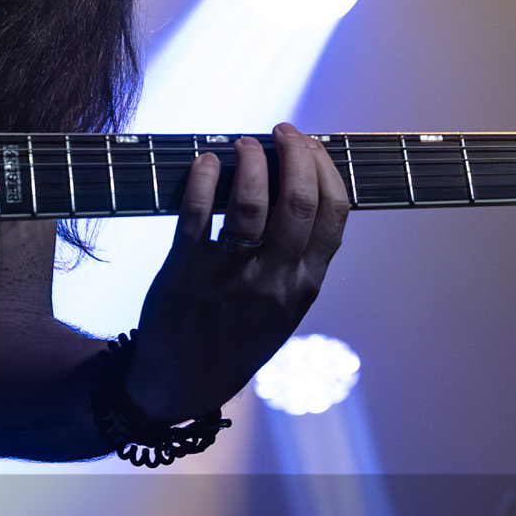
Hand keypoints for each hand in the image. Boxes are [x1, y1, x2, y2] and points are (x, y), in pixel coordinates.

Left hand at [121, 122, 349, 422]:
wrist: (181, 384)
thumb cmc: (236, 337)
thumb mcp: (284, 309)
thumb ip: (298, 260)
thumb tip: (300, 188)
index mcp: (304, 286)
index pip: (334, 215)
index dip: (326, 169)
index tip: (313, 145)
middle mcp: (274, 282)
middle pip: (298, 202)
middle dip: (296, 154)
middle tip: (284, 131)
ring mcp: (230, 278)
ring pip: (250, 204)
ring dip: (250, 161)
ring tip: (245, 143)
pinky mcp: (186, 272)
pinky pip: (197, 215)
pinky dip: (202, 180)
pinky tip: (205, 161)